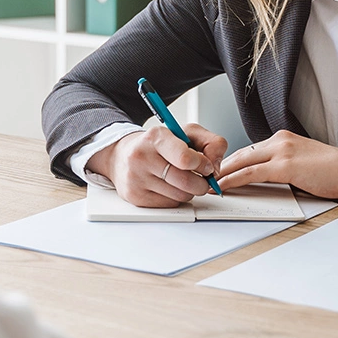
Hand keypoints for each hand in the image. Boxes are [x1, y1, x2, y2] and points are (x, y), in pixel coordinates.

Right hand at [86, 124, 228, 207]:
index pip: (185, 158)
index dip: (203, 165)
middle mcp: (141, 156)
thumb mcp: (186, 133)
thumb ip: (211, 143)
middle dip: (201, 182)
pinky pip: (170, 204)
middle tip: (200, 177)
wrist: (122, 155)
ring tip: (181, 179)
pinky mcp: (135, 196)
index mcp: (156, 136)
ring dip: (189, 190)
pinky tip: (168, 186)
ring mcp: (136, 178)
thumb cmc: (158, 145)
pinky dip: (175, 197)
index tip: (206, 166)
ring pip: (181, 195)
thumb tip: (216, 166)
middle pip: (187, 182)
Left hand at [217, 130, 337, 199]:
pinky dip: (233, 180)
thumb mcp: (303, 162)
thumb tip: (266, 178)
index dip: (231, 162)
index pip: (250, 150)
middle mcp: (279, 141)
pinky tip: (223, 187)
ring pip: (242, 161)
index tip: (218, 172)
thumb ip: (284, 165)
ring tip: (207, 184)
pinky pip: (251, 173)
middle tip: (204, 177)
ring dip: (222, 174)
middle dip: (220, 166)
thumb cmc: (335, 170)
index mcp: (283, 139)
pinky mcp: (285, 166)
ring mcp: (281, 151)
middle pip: (241, 153)